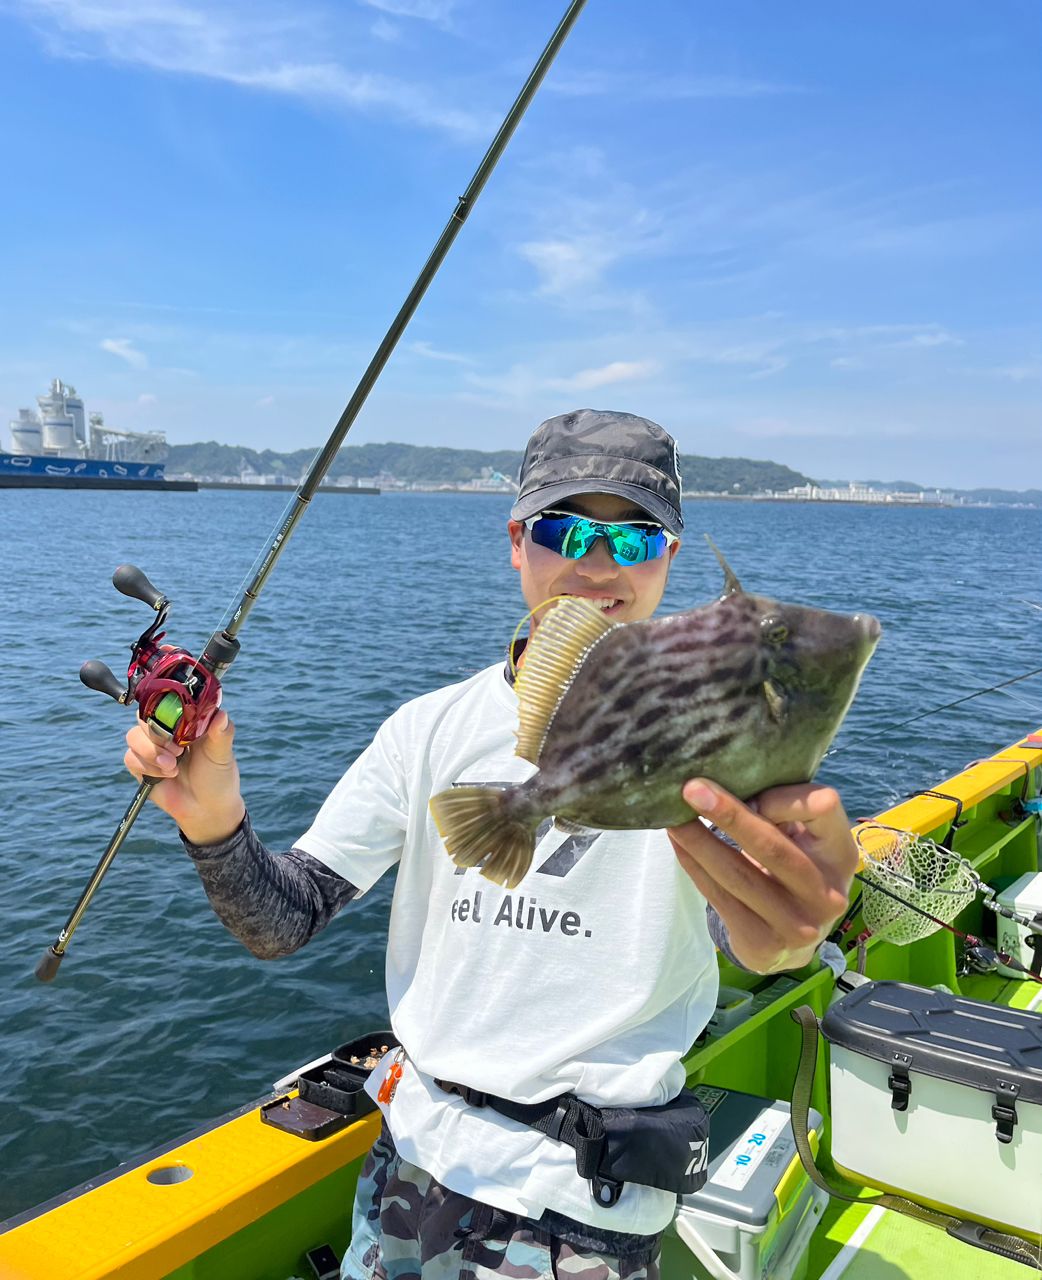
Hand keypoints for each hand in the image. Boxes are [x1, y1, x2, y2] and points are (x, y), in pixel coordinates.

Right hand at [124, 710, 244, 845]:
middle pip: (144, 715)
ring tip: (173, 766)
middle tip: (179, 750)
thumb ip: (221, 733)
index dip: (165, 708)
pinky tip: (166, 775)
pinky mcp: (141, 765)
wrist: (206, 809)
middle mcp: (166, 730)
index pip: (166, 701)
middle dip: (157, 734)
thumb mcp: (222, 754)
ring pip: (133, 735)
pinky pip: (130, 757)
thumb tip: (221, 714)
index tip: (175, 723)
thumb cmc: (218, 777)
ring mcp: (152, 747)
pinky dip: (147, 767)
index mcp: (186, 720)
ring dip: (151, 752)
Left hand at [667, 779, 856, 973]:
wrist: (791, 942)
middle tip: (690, 788)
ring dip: (698, 842)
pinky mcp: (764, 944)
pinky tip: (678, 845)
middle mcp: (826, 892)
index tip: (750, 791)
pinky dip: (694, 866)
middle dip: (728, 815)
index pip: (822, 807)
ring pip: (738, 874)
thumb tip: (725, 783)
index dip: (781, 796)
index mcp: (841, 854)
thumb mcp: (804, 841)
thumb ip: (784, 812)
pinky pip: (720, 897)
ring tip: (672, 817)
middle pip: (773, 846)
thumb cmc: (793, 870)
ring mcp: (798, 924)